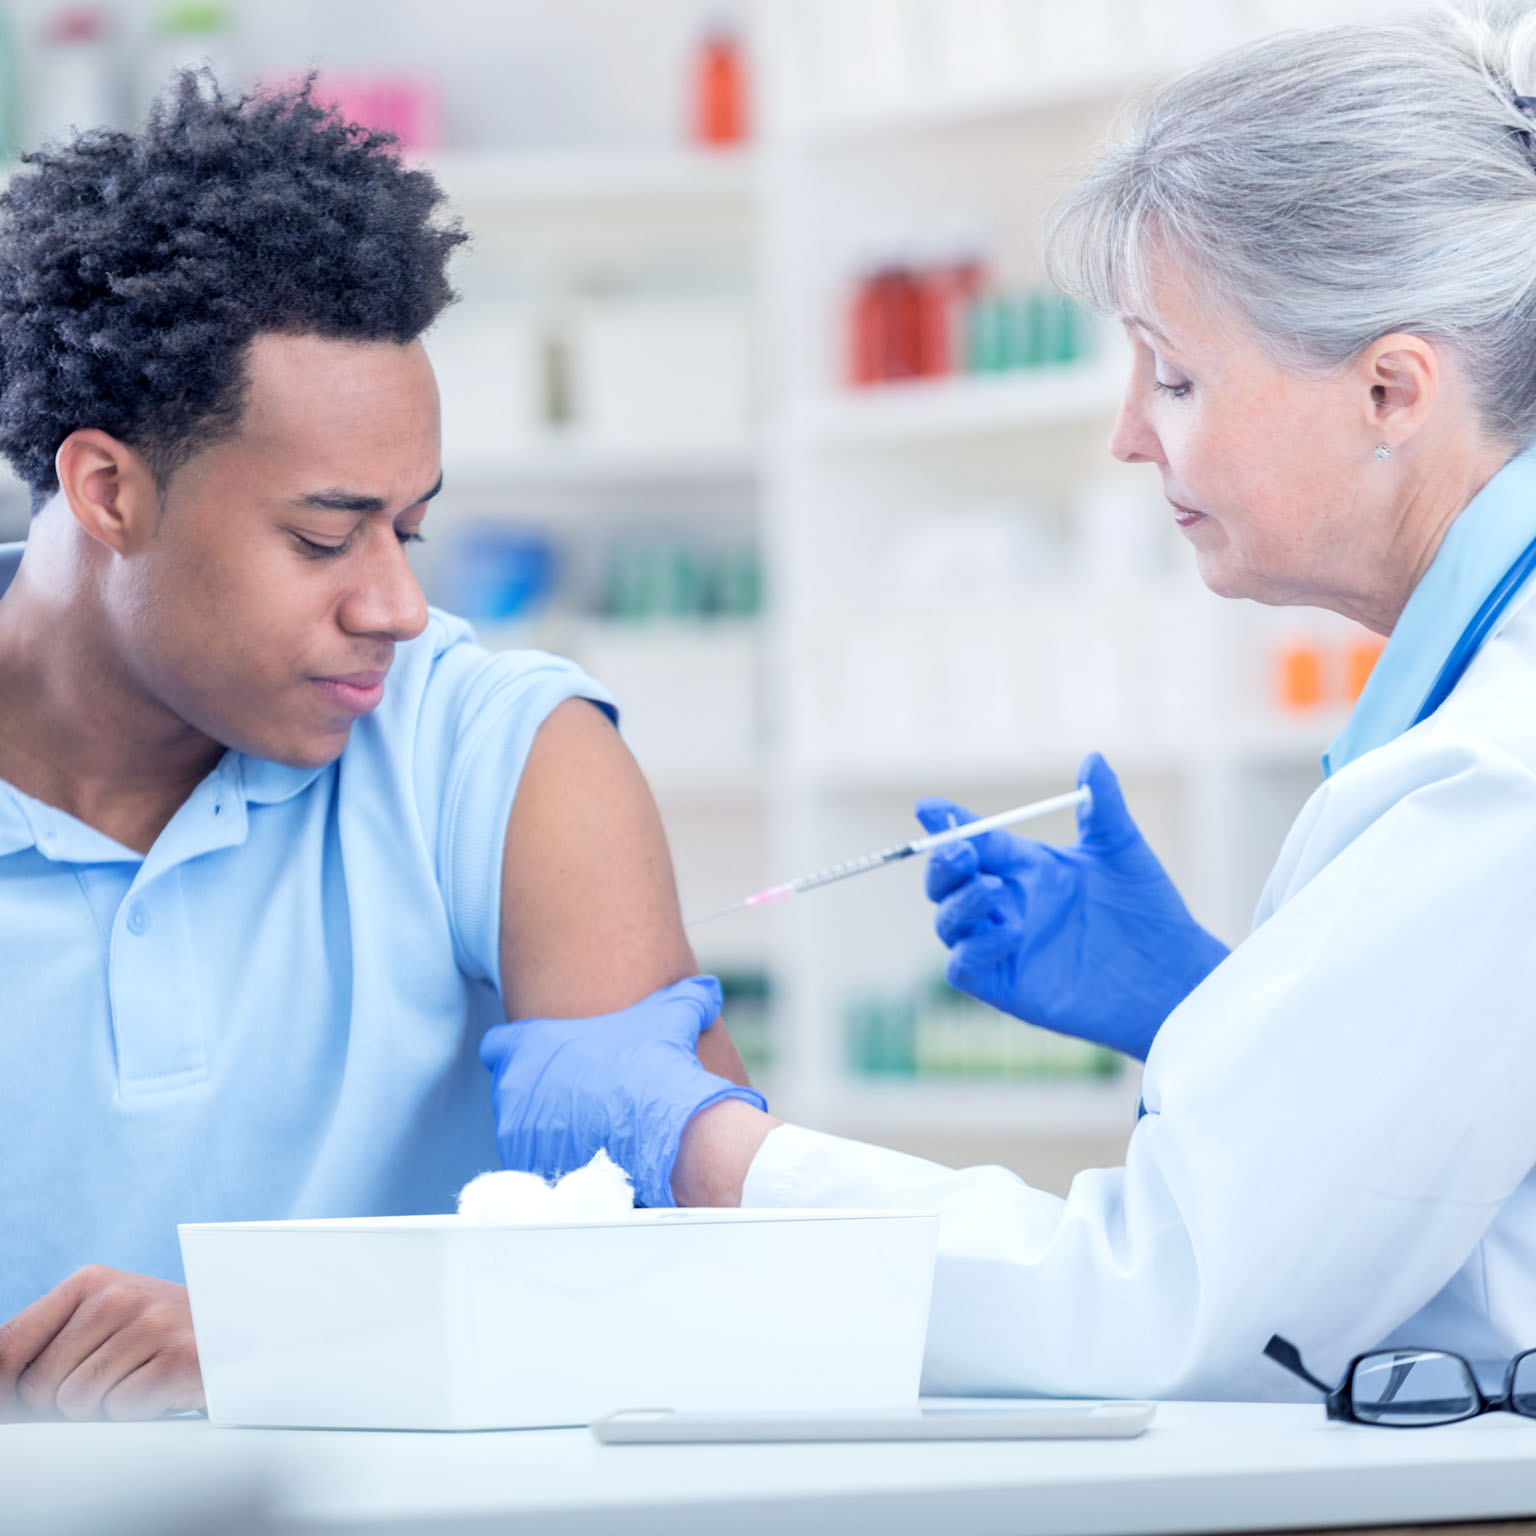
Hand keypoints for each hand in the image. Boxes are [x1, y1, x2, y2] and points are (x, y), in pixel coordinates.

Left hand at [0, 1266, 204, 1421]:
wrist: (243, 1334)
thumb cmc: (160, 1339)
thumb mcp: (100, 1327)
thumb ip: (43, 1349)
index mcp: (91, 1282)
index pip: (6, 1347)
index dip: (5, 1390)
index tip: (22, 1403)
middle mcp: (119, 1296)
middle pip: (37, 1384)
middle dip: (61, 1402)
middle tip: (108, 1385)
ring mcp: (152, 1323)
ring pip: (75, 1402)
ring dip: (102, 1409)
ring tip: (138, 1383)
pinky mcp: (179, 1357)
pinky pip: (121, 1411)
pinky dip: (138, 1413)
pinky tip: (162, 1390)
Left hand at [479, 975, 767, 1208]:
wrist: (667, 1133)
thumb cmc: (658, 1068)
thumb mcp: (671, 1017)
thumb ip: (685, 998)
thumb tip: (708, 991)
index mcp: (530, 1048)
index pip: (499, 1046)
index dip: (521, 1053)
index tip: (548, 1062)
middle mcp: (514, 1091)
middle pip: (511, 1093)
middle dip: (539, 1098)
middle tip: (580, 1101)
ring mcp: (518, 1138)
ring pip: (521, 1135)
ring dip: (546, 1135)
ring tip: (589, 1136)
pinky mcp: (533, 1175)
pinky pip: (536, 1171)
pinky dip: (558, 1168)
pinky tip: (592, 1162)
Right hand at [920, 753, 1227, 1058]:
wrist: (1171, 975)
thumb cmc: (1147, 910)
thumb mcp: (1122, 849)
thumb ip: (1103, 804)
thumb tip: (1094, 757)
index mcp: (1022, 866)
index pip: (972, 839)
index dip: (946, 823)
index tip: (929, 808)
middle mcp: (1003, 903)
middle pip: (946, 880)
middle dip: (943, 862)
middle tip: (960, 850)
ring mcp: (999, 944)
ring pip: (947, 921)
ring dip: (959, 902)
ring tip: (993, 889)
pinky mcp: (1003, 984)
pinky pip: (963, 966)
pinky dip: (975, 947)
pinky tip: (1011, 932)